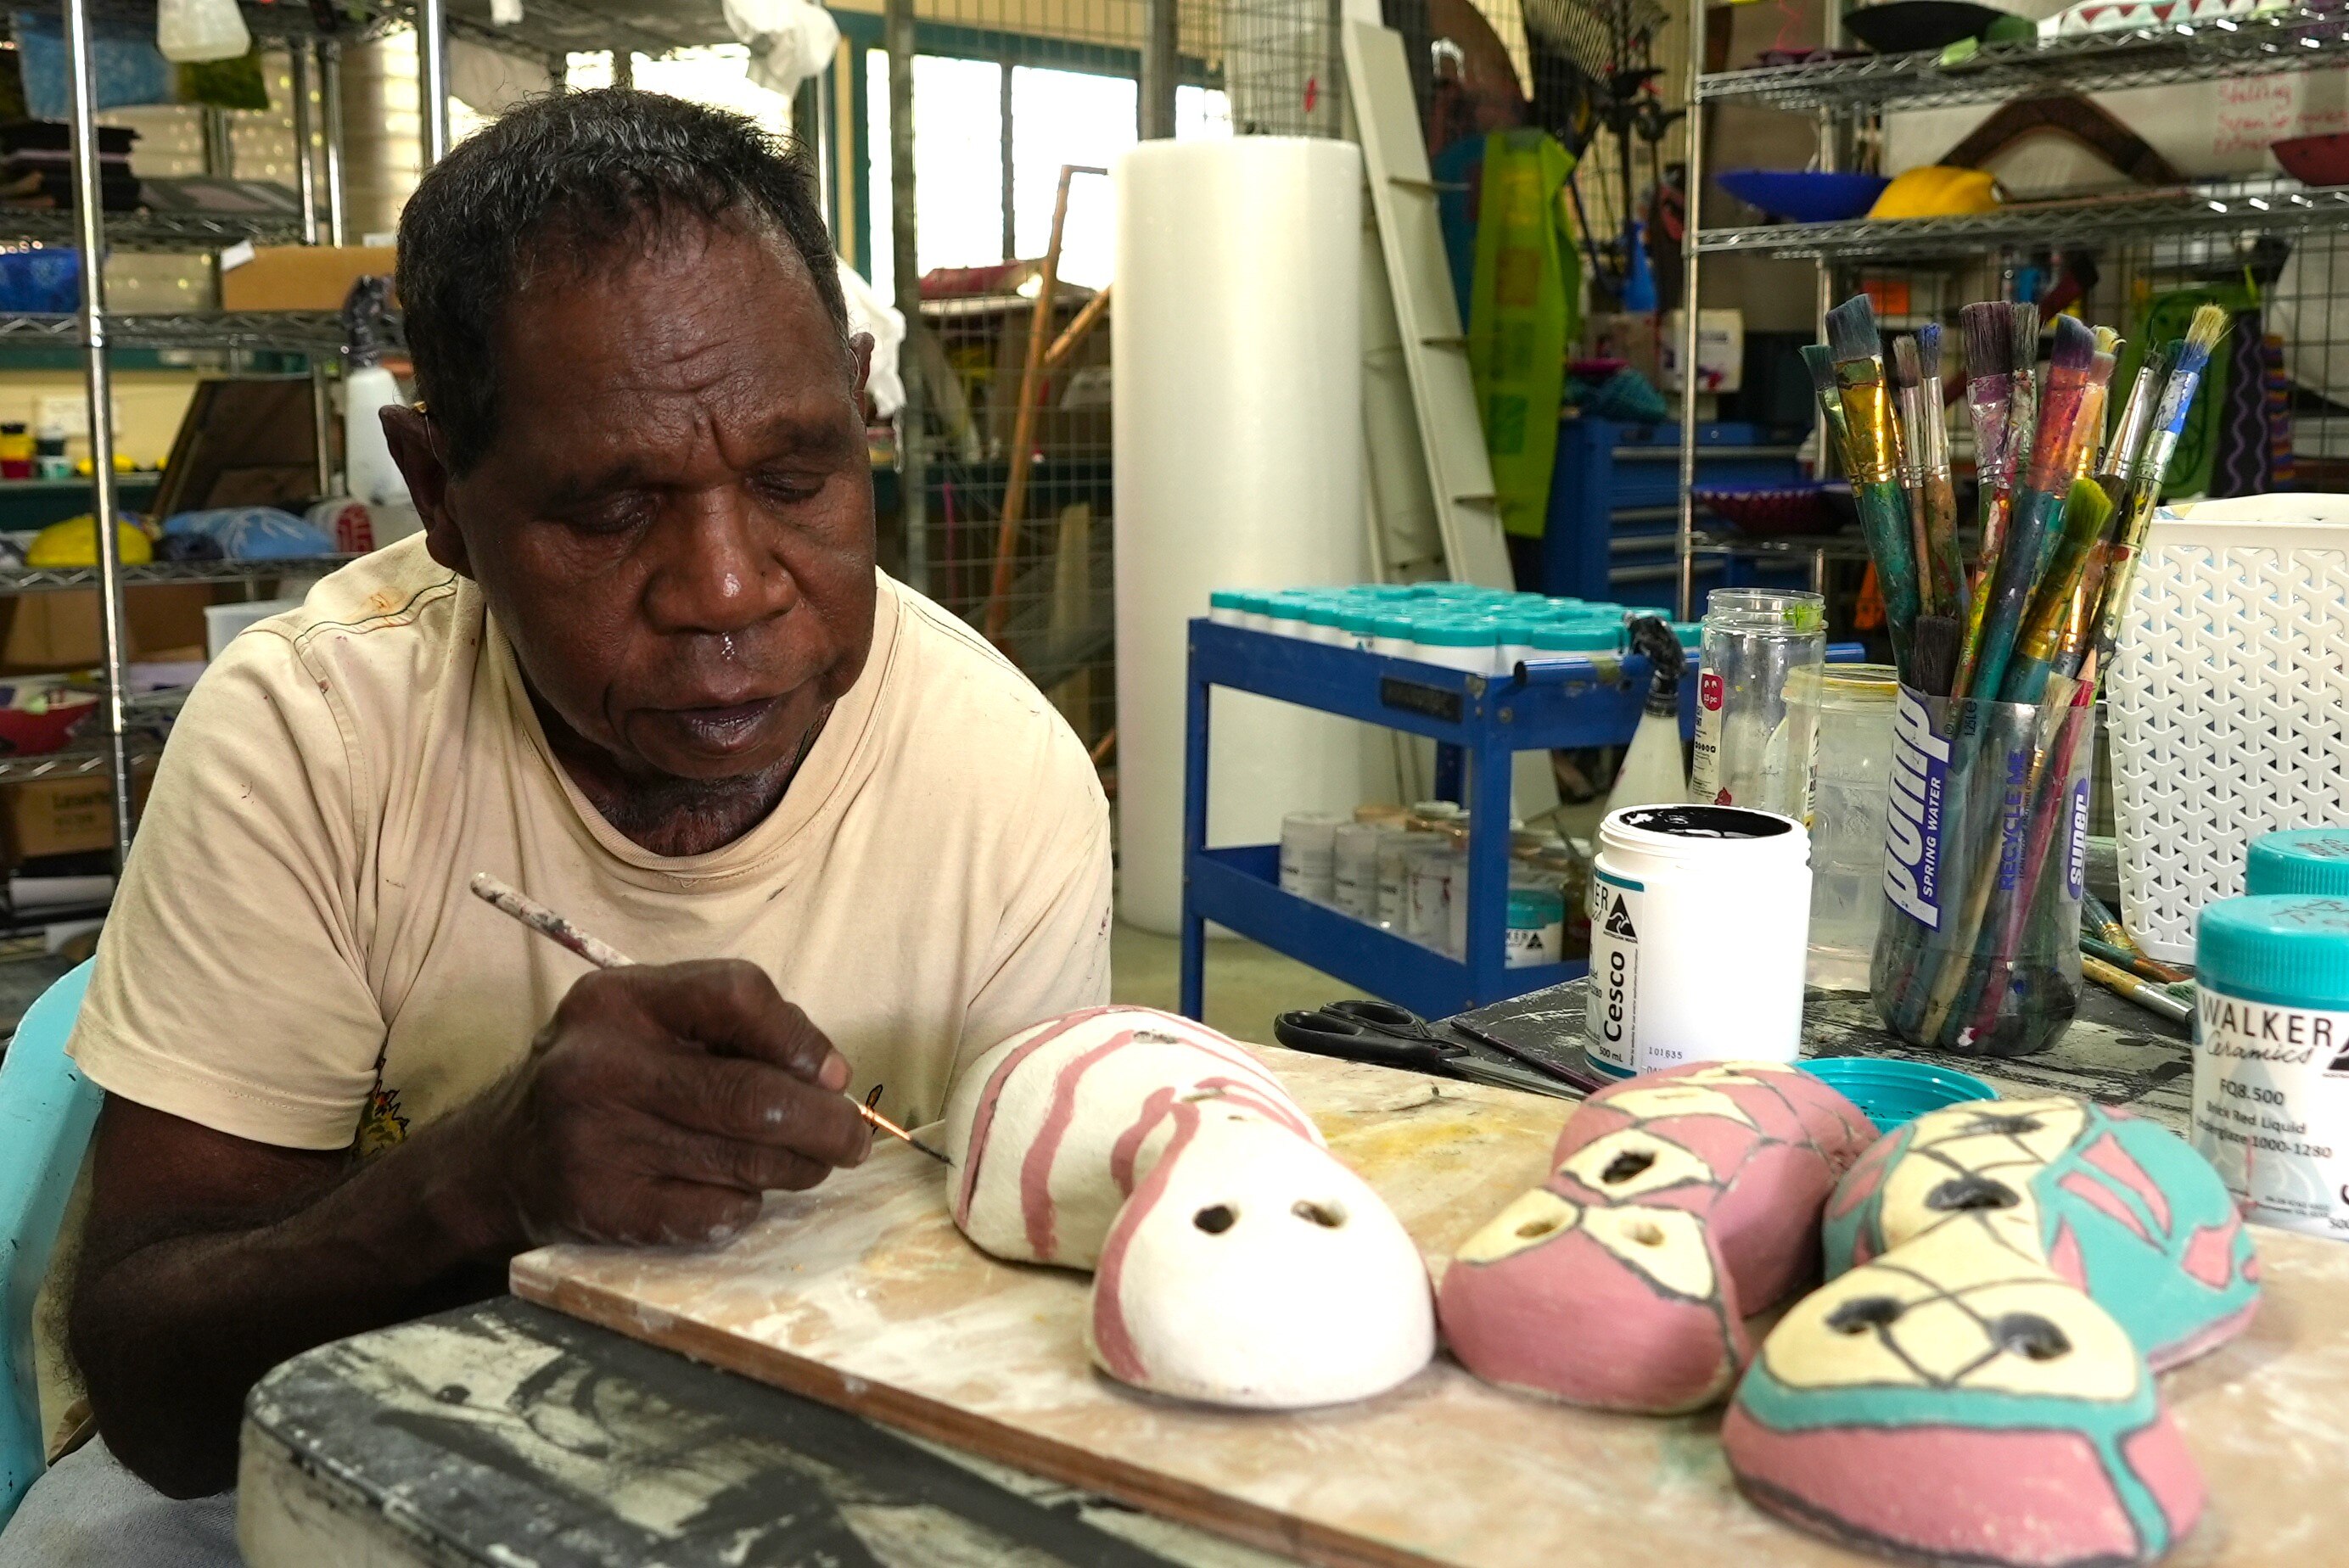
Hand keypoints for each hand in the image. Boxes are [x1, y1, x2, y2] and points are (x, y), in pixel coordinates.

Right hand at [461, 959, 871, 1251]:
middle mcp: (602, 1067)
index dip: (801, 1037)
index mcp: (619, 1000)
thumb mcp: (646, 1020)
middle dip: (826, 1123)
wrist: (500, 1160)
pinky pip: (717, 1213)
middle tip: (852, 1138)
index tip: (831, 1072)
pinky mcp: (606, 1210)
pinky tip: (735, 1191)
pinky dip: (745, 1205)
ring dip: (800, 1166)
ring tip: (808, 1162)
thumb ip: (733, 1026)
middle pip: (753, 1096)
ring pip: (746, 1161)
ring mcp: (599, 1143)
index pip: (737, 994)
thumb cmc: (605, 1078)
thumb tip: (831, 1075)